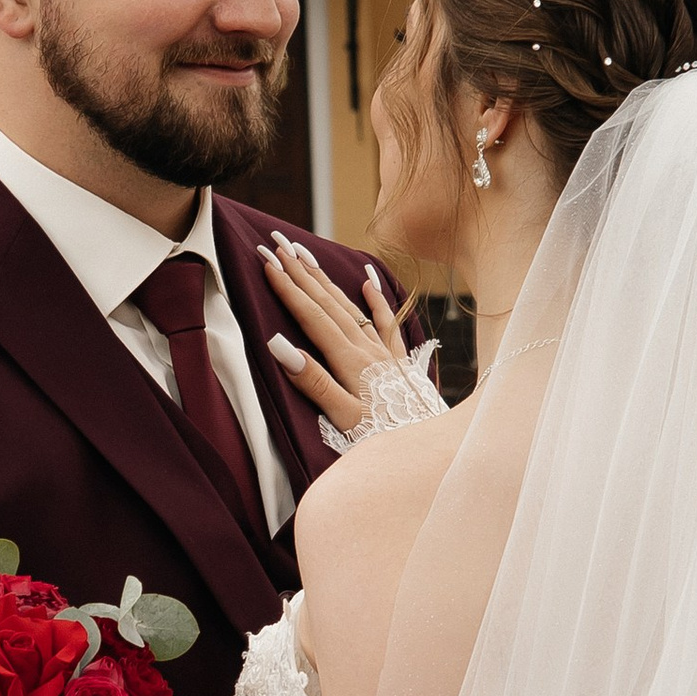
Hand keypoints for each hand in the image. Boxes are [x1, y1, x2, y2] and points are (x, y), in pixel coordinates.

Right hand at [258, 238, 438, 441]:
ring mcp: (384, 354)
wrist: (429, 450)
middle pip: (328, 303)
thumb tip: (280, 345)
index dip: (289, 288)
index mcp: (349, 362)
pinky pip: (387, 323)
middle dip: (302, 272)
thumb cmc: (383, 439)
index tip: (268, 263)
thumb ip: (314, 382)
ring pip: (351, 307)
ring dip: (327, 280)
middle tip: (279, 245)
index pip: (312, 317)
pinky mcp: (399, 364)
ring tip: (307, 255)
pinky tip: (368, 280)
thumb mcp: (343, 418)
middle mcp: (367, 350)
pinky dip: (376, 299)